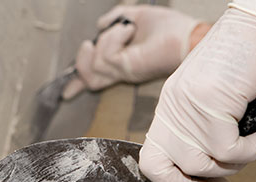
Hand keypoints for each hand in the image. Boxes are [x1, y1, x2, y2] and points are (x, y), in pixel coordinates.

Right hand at [62, 5, 199, 98]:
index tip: (66, 92)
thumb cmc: (171, 28)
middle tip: (89, 44)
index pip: (96, 78)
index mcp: (123, 62)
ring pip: (94, 65)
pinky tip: (129, 31)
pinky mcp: (129, 68)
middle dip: (82, 61)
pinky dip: (113, 38)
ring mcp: (125, 72)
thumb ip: (117, 17)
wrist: (189, 36)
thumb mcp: (137, 16)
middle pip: (89, 78)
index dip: (78, 85)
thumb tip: (99, 25)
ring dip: (104, 41)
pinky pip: (107, 56)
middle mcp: (122, 71)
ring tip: (125, 30)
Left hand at [139, 0, 255, 181]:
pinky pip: (229, 150)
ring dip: (235, 166)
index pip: (151, 163)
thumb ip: (210, 130)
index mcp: (169, 109)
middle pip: (164, 173)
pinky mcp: (210, 100)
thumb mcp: (220, 101)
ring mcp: (187, 104)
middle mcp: (171, 108)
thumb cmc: (250, 59)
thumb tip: (218, 171)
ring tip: (254, 143)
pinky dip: (252, 150)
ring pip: (202, 165)